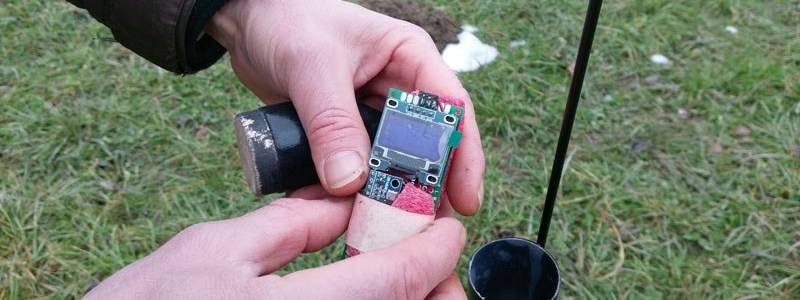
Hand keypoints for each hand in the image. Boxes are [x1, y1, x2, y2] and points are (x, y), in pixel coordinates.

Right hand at [85, 186, 466, 298]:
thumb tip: (346, 203)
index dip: (432, 248)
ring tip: (400, 272)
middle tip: (427, 255)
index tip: (445, 226)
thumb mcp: (218, 247)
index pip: (396, 278)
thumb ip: (294, 224)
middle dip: (432, 285)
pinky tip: (363, 291)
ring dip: (406, 299)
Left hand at [205, 0, 484, 214]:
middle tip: (428, 227)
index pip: (452, 107)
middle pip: (427, 144)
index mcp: (409, 56)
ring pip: (393, 162)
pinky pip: (356, 168)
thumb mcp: (312, 66)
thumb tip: (349, 182)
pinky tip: (346, 216)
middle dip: (428, 186)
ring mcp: (371, 113)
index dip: (463, 155)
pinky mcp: (345, 132)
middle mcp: (398, 87)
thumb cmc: (286, 20)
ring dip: (389, 194)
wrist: (246, 21)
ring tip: (392, 231)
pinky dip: (351, 191)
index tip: (464, 199)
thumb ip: (332, 123)